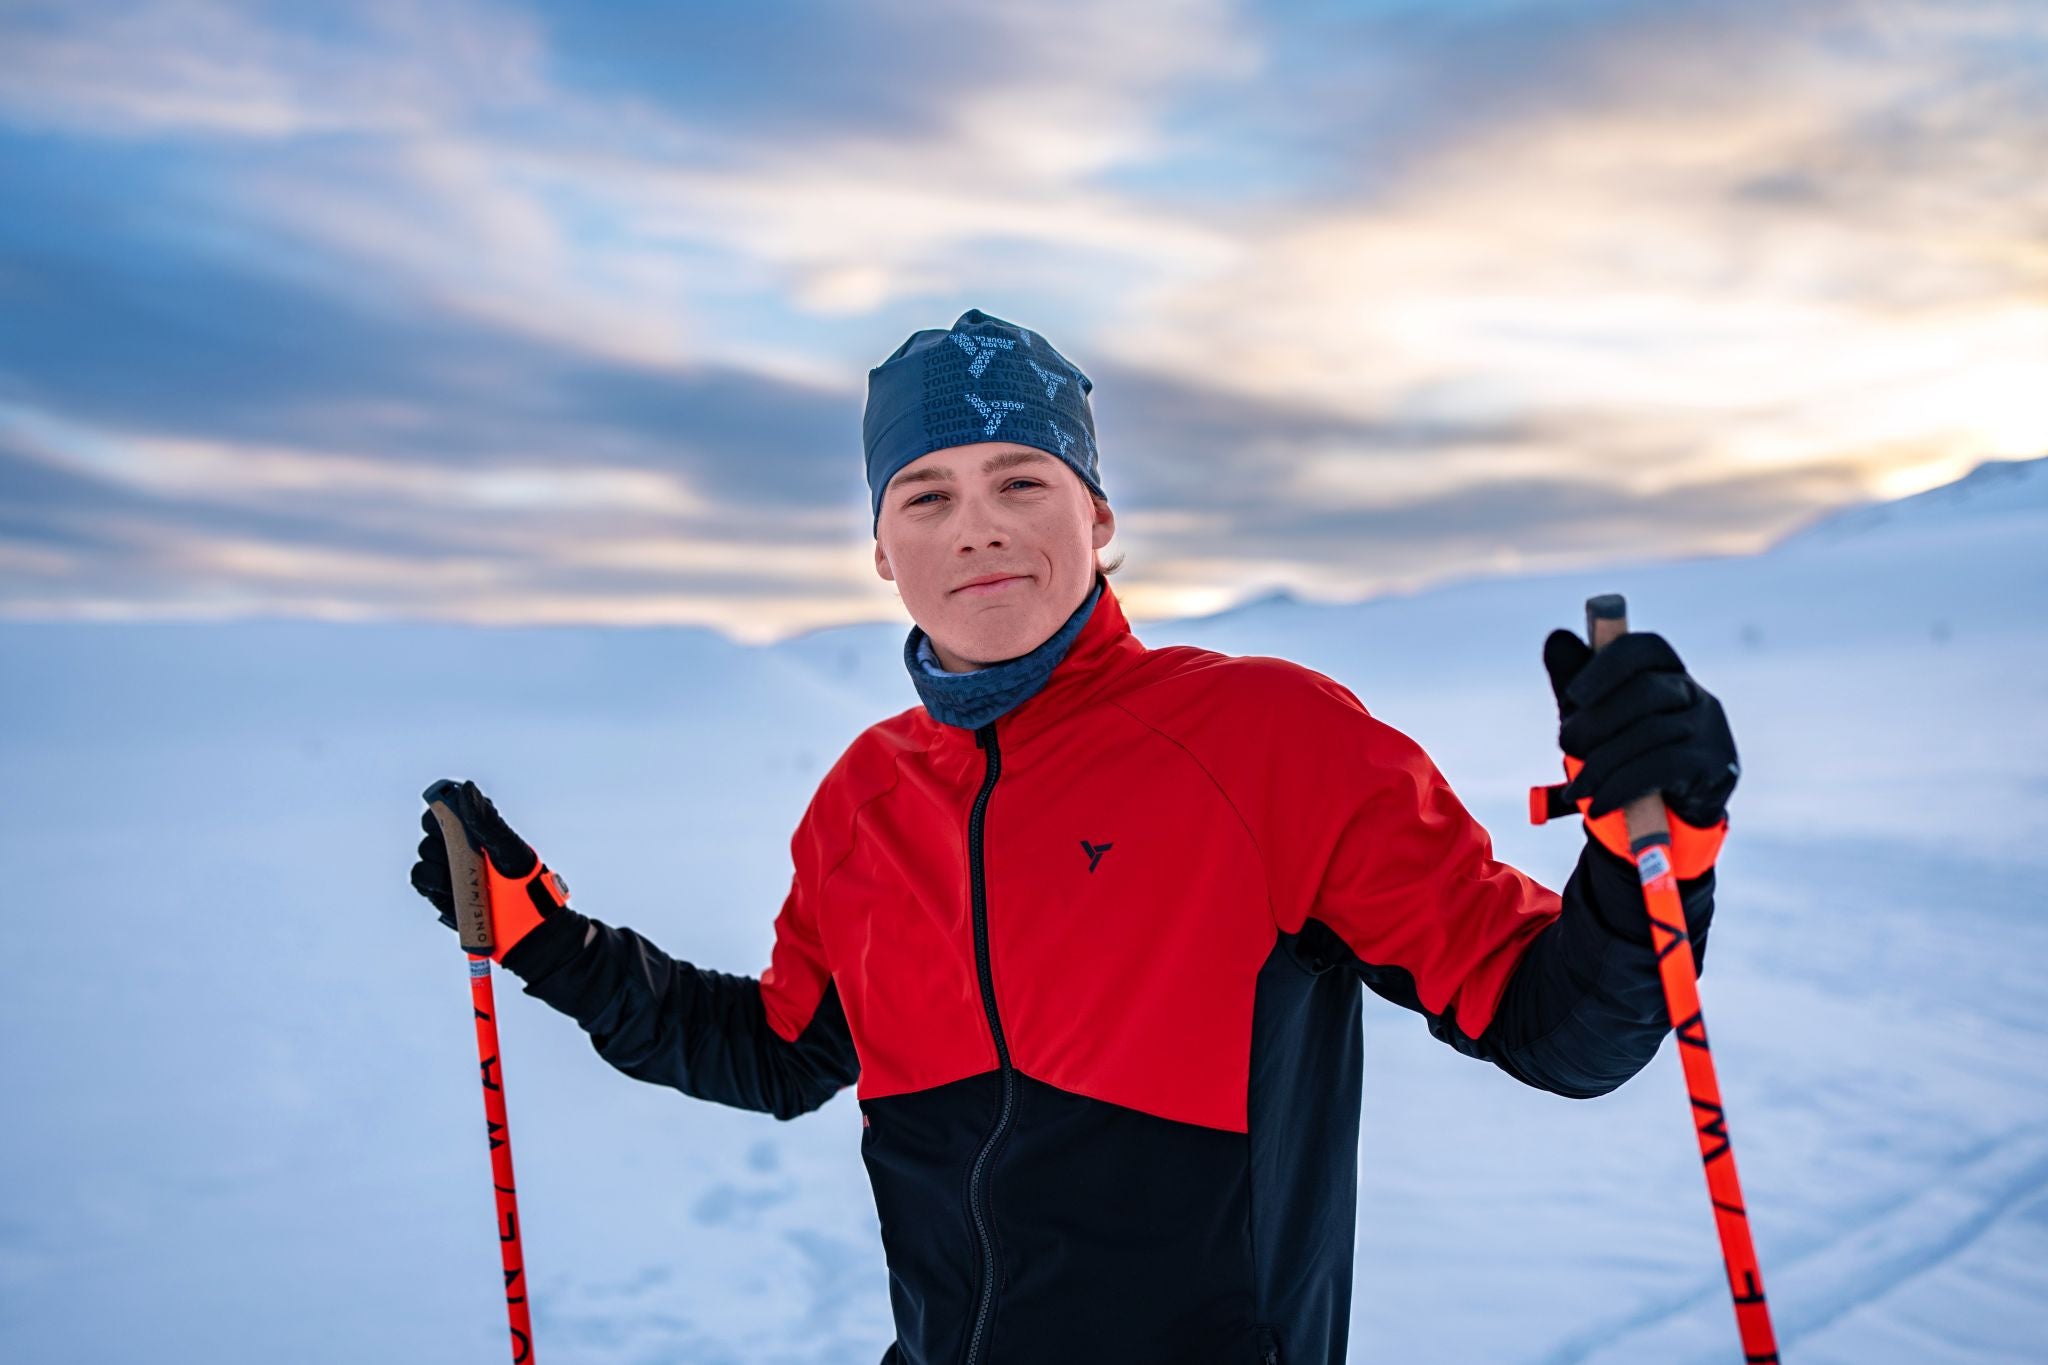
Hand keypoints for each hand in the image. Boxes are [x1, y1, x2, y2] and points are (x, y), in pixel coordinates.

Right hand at [410, 778, 570, 962]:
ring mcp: (450, 866)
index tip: (449, 808)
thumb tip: (466, 788)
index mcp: (481, 828)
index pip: (454, 804)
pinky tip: (447, 885)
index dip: (447, 802)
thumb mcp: (507, 850)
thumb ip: (487, 821)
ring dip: (438, 857)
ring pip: (426, 849)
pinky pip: (420, 875)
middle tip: (460, 844)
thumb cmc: (524, 886)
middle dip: (441, 832)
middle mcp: (463, 844)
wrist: (525, 931)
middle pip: (434, 824)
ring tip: (461, 872)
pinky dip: (430, 877)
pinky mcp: (439, 890)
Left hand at [1542, 629, 1738, 828]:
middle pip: (1644, 691)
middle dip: (1595, 721)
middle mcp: (1695, 693)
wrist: (1670, 818)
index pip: (1644, 649)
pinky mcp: (1715, 764)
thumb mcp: (1595, 716)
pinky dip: (1619, 788)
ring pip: (1649, 733)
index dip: (1607, 666)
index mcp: (1667, 672)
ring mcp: (1710, 728)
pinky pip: (1660, 769)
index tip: (1573, 696)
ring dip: (1601, 765)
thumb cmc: (1626, 755)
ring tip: (1576, 789)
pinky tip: (1597, 804)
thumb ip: (1575, 678)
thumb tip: (1556, 637)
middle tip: (1565, 746)